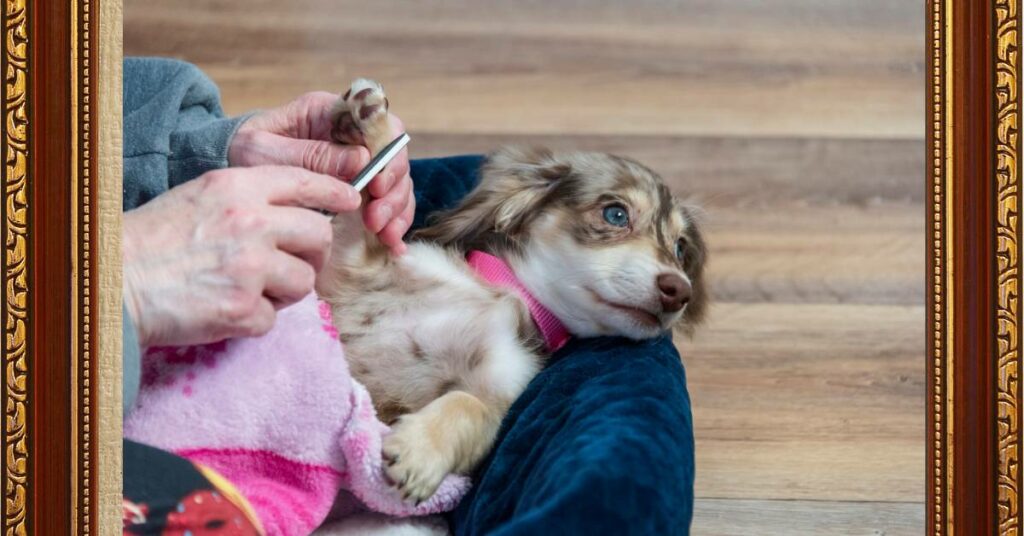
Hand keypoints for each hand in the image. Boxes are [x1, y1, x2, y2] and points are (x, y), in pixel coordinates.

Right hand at [123, 166, 360, 347]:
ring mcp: (251, 267)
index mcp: (238, 187)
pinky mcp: (244, 309)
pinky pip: (276, 317)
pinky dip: (256, 319)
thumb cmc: (153, 240)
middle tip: (290, 262)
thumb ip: (250, 199)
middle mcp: (251, 222)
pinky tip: (225, 309)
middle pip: (320, 236)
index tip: (351, 199)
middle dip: (312, 253)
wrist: (112, 283)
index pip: (306, 182)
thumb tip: (299, 211)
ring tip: (247, 288)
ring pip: (305, 281)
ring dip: (285, 290)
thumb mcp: (201, 196)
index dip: (335, 191)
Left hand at [229, 92, 414, 253]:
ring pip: (396, 180)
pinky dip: (394, 221)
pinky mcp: (357, 187)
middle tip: (375, 219)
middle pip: (394, 154)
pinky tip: (392, 243)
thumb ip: (310, 155)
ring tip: (382, 234)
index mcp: (330, 112)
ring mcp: (357, 161)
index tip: (377, 185)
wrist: (226, 170)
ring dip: (396, 208)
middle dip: (393, 188)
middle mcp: (350, 134)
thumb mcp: (264, 151)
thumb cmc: (240, 152)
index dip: (387, 153)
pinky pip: (387, 201)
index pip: (379, 121)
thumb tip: (361, 160)